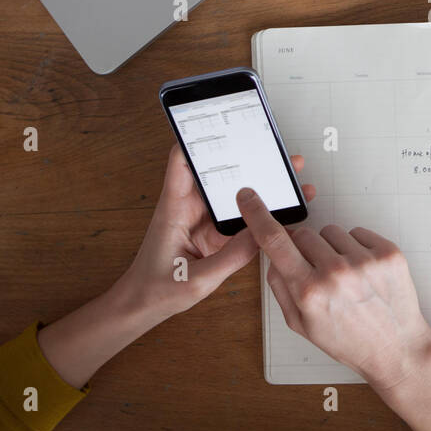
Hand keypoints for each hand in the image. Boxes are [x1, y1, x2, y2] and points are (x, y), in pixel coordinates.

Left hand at [114, 144, 314, 321]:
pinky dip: (257, 211)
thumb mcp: (196, 279)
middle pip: (218, 171)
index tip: (221, 122)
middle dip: (247, 158)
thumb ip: (231, 257)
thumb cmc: (155, 290)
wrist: (142, 308)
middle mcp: (188, 207)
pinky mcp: (213, 233)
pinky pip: (238, 217)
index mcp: (174, 208)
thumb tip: (262, 234)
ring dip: (258, 185)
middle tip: (276, 151)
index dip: (198, 138)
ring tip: (288, 176)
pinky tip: (279, 209)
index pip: (182, 161)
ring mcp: (201, 219)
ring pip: (233, 193)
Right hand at [236, 188, 430, 430]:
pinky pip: (358, 232)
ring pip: (331, 231)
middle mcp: (335, 273)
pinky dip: (357, 247)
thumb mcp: (301, 324)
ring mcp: (365, 261)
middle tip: (319, 273)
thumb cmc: (348, 340)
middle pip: (303, 234)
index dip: (257, 215)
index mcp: (309, 292)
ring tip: (346, 277)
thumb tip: (273, 255)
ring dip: (332, 248)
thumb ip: (280, 286)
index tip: (249, 197)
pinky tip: (363, 273)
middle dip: (304, 249)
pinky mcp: (388, 253)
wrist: (396, 348)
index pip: (274, 241)